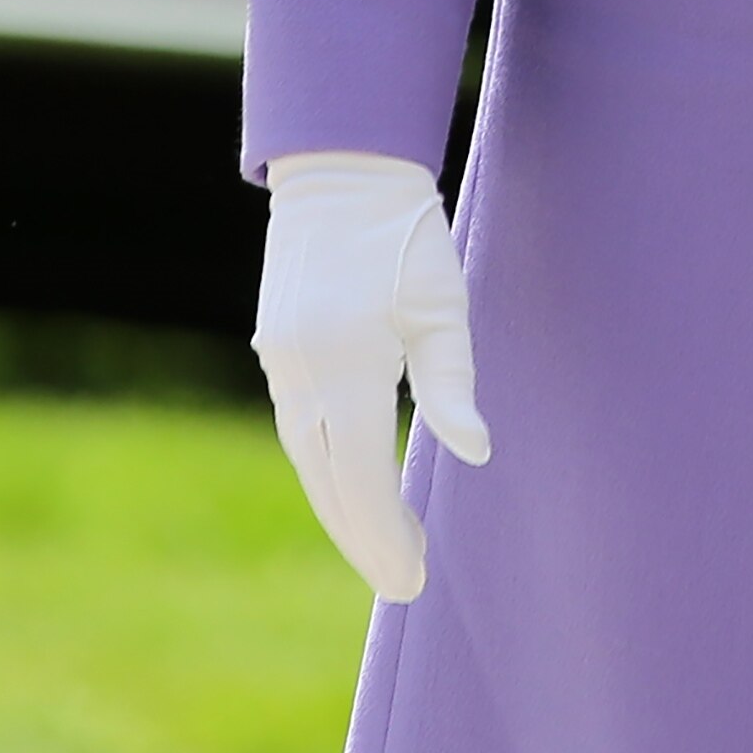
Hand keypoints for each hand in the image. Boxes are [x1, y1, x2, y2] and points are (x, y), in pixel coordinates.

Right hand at [252, 151, 490, 601]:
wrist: (341, 169)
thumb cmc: (406, 233)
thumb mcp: (443, 302)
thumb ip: (453, 383)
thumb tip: (476, 454)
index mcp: (346, 364)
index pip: (363, 478)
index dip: (386, 537)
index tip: (413, 581)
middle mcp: (303, 374)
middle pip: (330, 484)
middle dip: (366, 539)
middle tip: (406, 583)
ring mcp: (282, 363)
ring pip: (309, 462)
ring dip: (344, 509)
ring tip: (387, 547)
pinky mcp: (277, 350)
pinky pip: (300, 429)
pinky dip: (327, 468)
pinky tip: (354, 486)